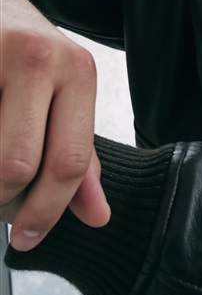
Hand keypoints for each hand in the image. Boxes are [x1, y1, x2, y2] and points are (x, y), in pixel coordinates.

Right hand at [0, 0, 109, 249]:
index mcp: (78, 72)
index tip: (26, 238)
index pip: (70, 161)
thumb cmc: (24, 55)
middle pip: (18, 166)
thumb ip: (78, 155)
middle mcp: (41, 59)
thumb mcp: (62, 95)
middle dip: (2, 202)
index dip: (46, 212)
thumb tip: (98, 216)